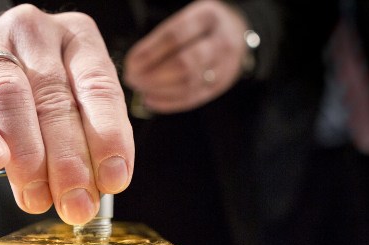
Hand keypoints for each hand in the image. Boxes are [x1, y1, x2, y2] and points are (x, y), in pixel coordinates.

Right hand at [0, 5, 133, 225]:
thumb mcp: (72, 106)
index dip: (108, 137)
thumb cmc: (35, 95)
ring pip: (9, 96)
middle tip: (75, 203)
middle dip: (68, 160)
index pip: (99, 86)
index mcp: (77, 40)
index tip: (113, 180)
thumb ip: (85, 141)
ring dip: (28, 155)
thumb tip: (92, 192)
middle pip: (54, 98)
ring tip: (37, 196)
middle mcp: (35, 35)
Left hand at [123, 0, 249, 113]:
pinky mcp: (220, 86)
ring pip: (188, 84)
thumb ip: (163, 39)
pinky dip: (168, 102)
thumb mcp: (186, 20)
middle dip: (152, 76)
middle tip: (133, 79)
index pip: (174, 37)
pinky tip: (151, 100)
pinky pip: (192, 98)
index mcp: (207, 18)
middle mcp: (220, 41)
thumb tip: (134, 65)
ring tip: (140, 89)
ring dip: (158, 90)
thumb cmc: (201, 27)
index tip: (130, 64)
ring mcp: (224, 66)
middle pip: (184, 64)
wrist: (237, 34)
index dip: (149, 53)